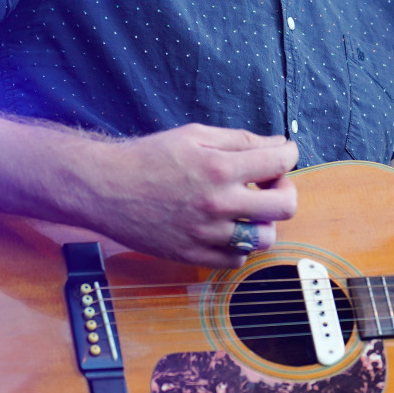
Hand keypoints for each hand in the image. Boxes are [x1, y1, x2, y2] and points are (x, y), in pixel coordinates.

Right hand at [75, 124, 298, 267]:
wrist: (105, 188)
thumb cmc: (148, 157)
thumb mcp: (194, 134)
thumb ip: (240, 140)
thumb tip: (278, 145)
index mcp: (220, 167)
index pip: (281, 162)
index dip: (288, 154)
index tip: (281, 155)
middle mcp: (218, 203)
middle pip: (285, 206)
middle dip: (285, 190)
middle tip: (269, 184)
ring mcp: (207, 233)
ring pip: (266, 238)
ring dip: (263, 221)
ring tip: (247, 209)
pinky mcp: (194, 254)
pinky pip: (237, 258)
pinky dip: (239, 244)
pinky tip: (227, 227)